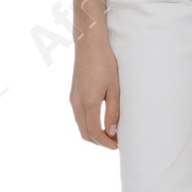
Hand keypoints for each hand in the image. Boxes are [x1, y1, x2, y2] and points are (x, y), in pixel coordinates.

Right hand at [70, 34, 119, 148]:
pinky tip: (102, 121)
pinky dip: (89, 124)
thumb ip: (113, 111)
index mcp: (87, 103)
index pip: (94, 133)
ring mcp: (73, 99)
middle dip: (100, 141)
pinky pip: (79, 116)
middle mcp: (76, 103)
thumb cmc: (106, 64)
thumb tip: (112, 132)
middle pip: (85, 133)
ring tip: (111, 133)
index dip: (106, 143)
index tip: (118, 147)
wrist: (89, 45)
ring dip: (94, 133)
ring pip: (81, 125)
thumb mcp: (114, 88)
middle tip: (116, 142)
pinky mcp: (73, 94)